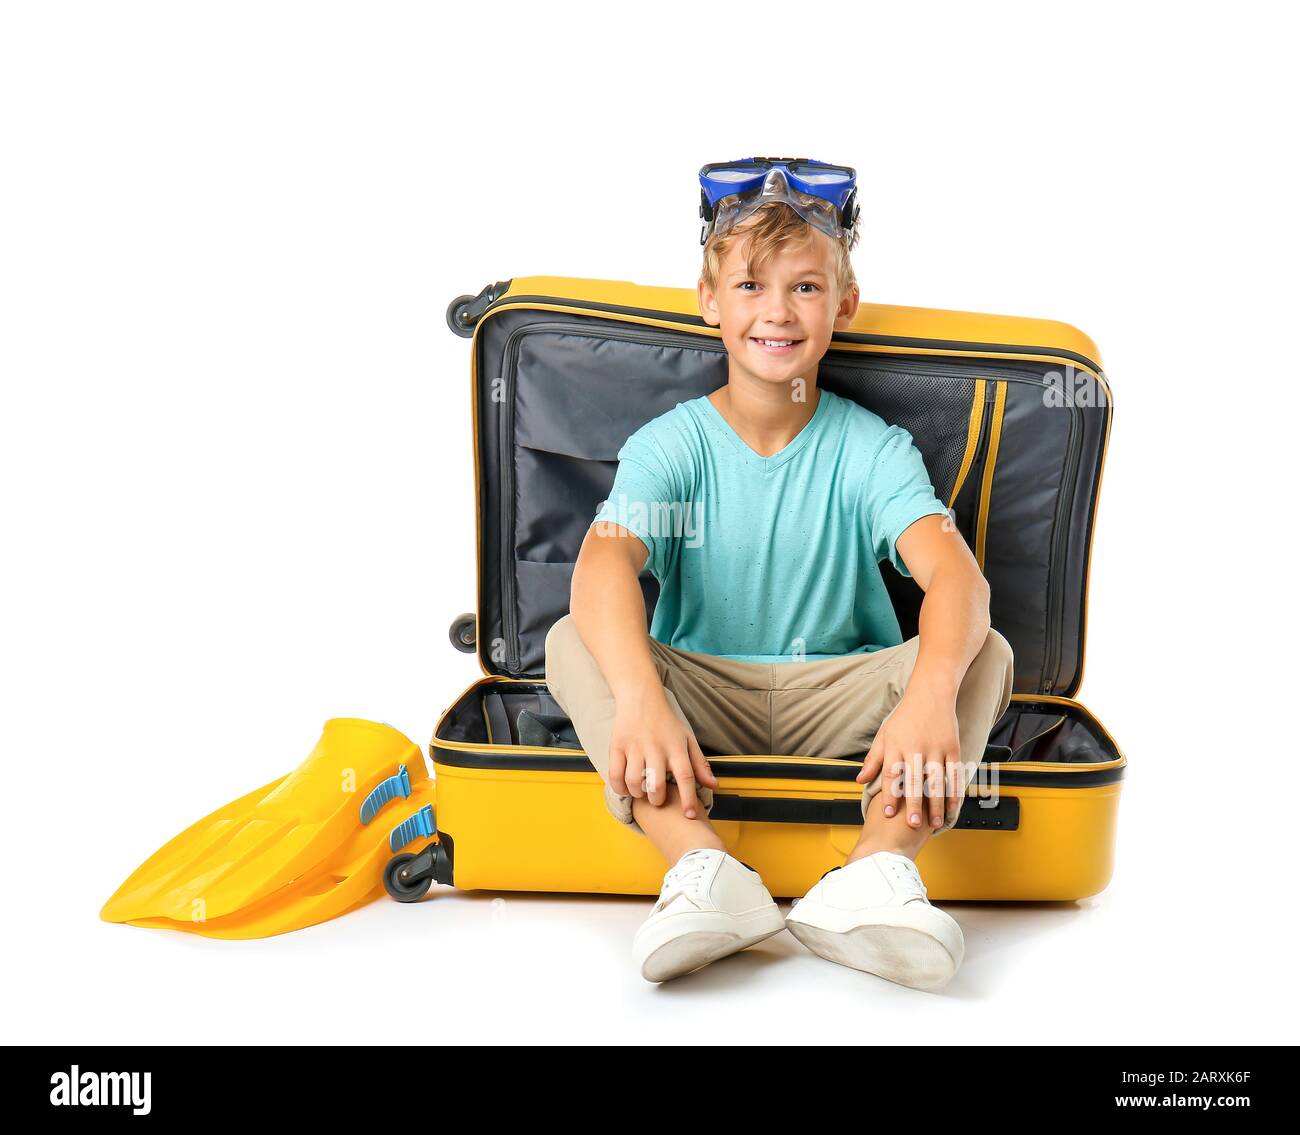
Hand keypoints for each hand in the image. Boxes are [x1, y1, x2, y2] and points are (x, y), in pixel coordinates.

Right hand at [608, 689, 717, 818]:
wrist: (641, 698)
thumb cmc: (667, 723)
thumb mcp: (688, 740)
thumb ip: (700, 765)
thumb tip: (714, 786)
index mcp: (676, 747)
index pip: (686, 776)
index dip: (688, 798)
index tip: (690, 815)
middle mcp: (656, 747)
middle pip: (657, 784)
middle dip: (657, 799)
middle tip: (658, 799)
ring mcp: (635, 746)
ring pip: (634, 782)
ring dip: (638, 794)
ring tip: (642, 791)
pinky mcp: (617, 746)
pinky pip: (615, 775)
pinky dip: (620, 788)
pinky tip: (626, 788)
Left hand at [855, 685, 962, 829]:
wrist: (930, 694)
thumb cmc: (904, 718)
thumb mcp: (884, 736)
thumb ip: (873, 760)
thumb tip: (860, 780)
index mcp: (896, 746)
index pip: (891, 775)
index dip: (888, 795)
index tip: (888, 814)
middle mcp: (915, 748)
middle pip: (914, 780)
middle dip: (913, 805)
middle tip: (912, 824)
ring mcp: (936, 748)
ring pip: (936, 781)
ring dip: (936, 804)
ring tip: (935, 823)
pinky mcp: (952, 747)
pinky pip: (954, 773)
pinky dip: (954, 791)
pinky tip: (953, 806)